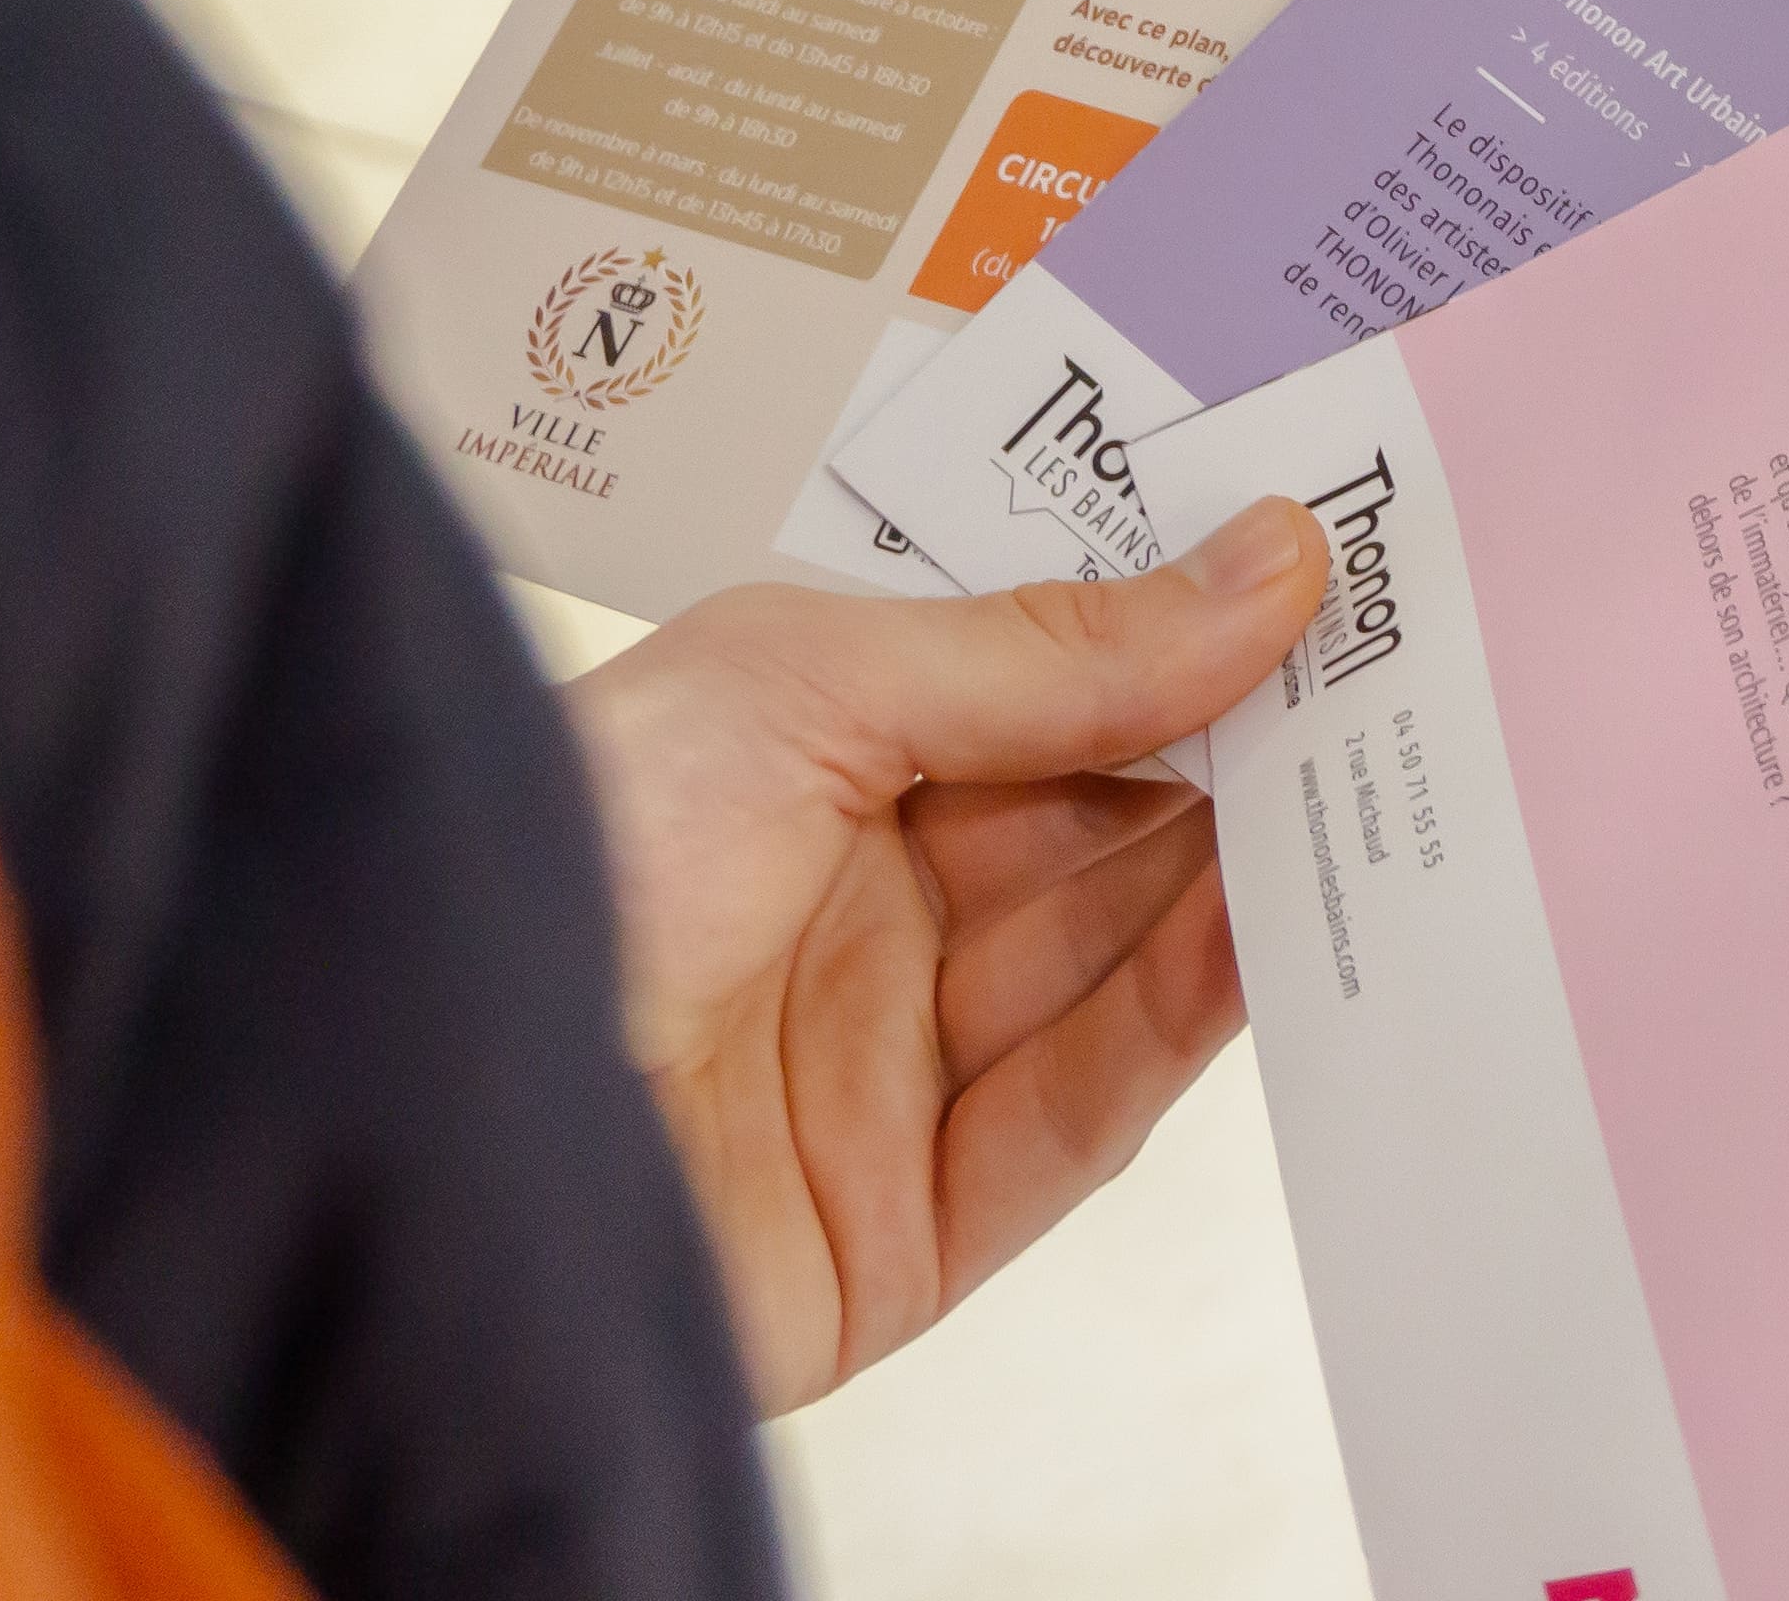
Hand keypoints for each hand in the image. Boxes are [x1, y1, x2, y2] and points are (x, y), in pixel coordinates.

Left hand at [566, 504, 1329, 1408]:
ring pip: (1116, 957)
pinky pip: (1086, 1109)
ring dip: (1248, 870)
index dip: (1177, 623)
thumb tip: (1264, 564)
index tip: (1323, 560)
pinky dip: (1192, 1018)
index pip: (1035, 678)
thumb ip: (1046, 649)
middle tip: (1402, 659)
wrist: (387, 1147)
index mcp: (793, 760)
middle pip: (1096, 817)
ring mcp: (879, 1068)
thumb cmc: (542, 874)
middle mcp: (844, 906)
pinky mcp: (909, 1226)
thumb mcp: (798, 693)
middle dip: (1242, 743)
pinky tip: (1278, 924)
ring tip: (1385, 773)